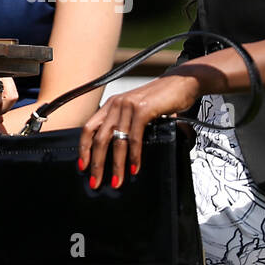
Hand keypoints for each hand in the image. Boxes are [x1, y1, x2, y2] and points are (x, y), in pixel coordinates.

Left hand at [78, 73, 201, 189]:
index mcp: (111, 105)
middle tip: (96, 182)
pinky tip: (134, 168)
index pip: (88, 128)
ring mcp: (128, 105)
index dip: (84, 149)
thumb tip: (119, 153)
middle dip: (96, 164)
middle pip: (100, 138)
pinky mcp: (143, 109)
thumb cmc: (161, 99)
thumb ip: (126, 125)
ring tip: (117, 181)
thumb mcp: (137, 110)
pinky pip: (134, 138)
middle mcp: (116, 104)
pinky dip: (134, 156)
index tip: (83, 166)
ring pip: (117, 141)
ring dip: (116, 165)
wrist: (182, 82)